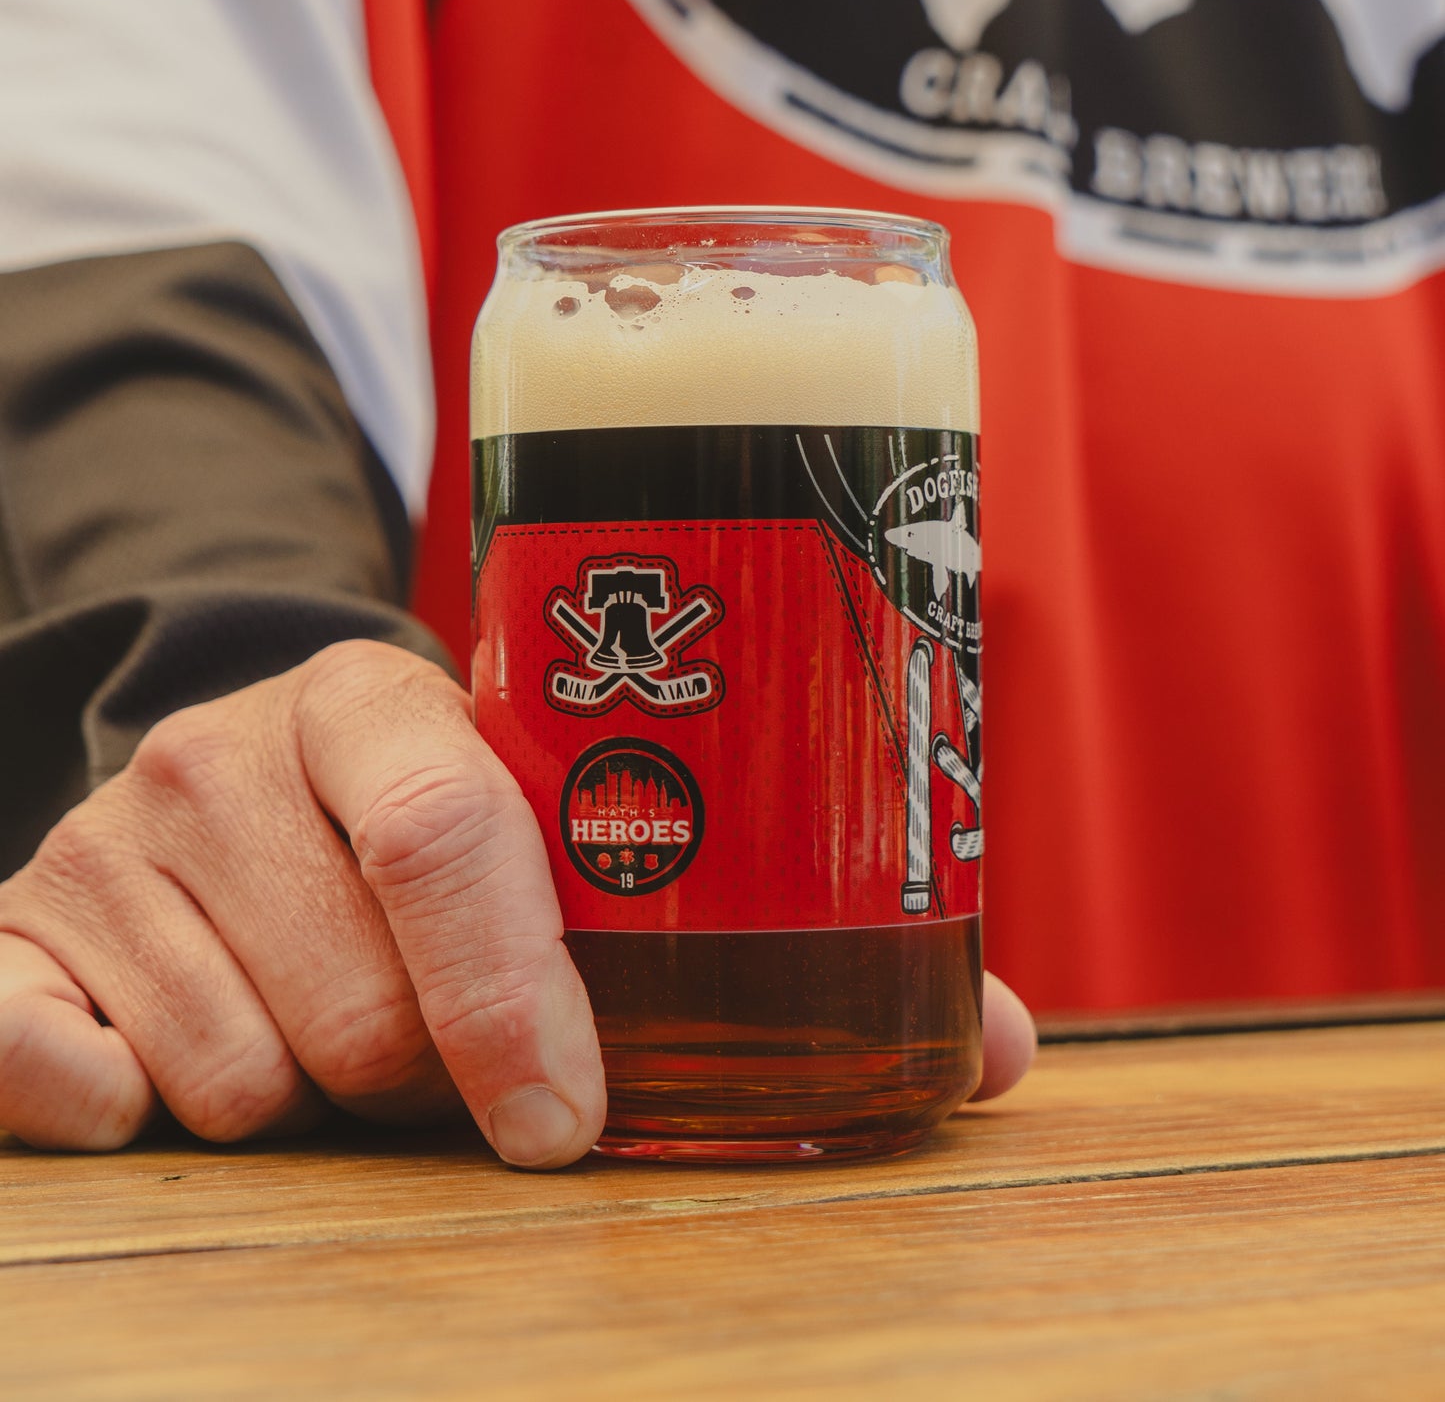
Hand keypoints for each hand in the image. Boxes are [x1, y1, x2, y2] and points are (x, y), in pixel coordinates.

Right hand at [0, 641, 1034, 1164]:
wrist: (255, 762)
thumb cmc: (447, 818)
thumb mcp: (577, 824)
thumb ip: (782, 926)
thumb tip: (995, 1050)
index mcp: (391, 703)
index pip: (454, 833)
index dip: (521, 995)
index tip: (569, 1120)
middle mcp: (232, 750)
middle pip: (356, 992)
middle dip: (434, 1075)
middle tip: (466, 1066)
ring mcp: (109, 839)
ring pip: (234, 1066)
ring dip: (321, 1102)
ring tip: (352, 1042)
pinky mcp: (18, 925)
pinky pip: (21, 1051)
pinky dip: (88, 1093)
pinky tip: (144, 1083)